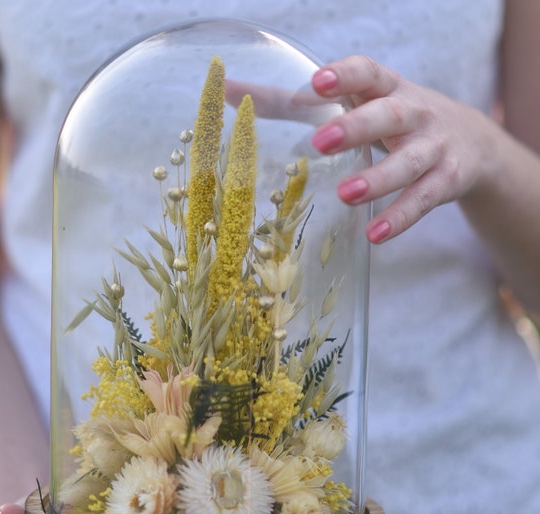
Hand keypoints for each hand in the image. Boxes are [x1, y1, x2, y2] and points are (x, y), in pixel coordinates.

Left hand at [311, 55, 496, 242]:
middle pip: (388, 116)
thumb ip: (318, 103)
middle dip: (356, 127)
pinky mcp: (448, 180)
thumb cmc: (403, 123)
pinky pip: (422, 200)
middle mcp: (415, 113)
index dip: (345, 76)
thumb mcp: (371, 104)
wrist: (475, 143)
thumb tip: (243, 96)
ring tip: (345, 195)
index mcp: (390, 89)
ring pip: (407, 163)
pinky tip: (375, 235)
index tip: (317, 82)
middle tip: (320, 142)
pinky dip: (400, 217)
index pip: (369, 74)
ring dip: (377, 179)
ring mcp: (434, 147)